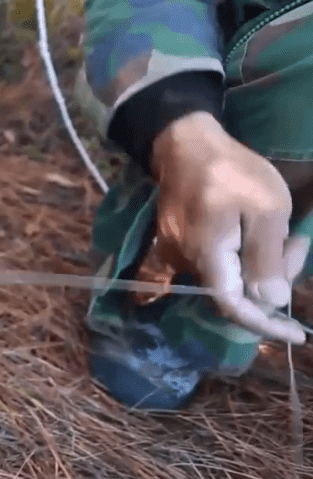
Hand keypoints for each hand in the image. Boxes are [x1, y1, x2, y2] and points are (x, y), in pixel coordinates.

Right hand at [151, 111, 309, 342]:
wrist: (186, 143)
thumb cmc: (231, 170)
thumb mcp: (267, 209)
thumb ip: (267, 259)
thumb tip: (272, 302)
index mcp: (208, 256)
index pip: (233, 307)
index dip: (265, 325)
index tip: (297, 335)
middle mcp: (186, 262)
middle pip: (236, 291)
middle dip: (274, 279)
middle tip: (300, 243)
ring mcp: (178, 253)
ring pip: (228, 276)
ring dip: (262, 264)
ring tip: (287, 232)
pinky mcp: (178, 242)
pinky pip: (216, 262)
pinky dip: (243, 255)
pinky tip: (260, 233)